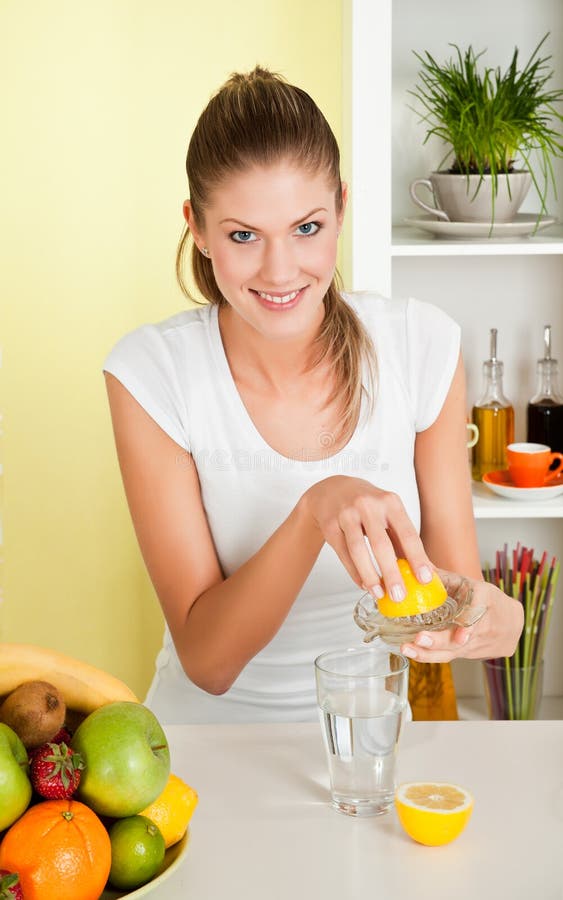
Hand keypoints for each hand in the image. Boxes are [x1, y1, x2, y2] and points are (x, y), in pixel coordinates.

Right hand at [302, 475, 434, 601]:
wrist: (331, 490)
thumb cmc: (367, 506)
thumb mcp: (388, 513)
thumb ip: (404, 540)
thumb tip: (428, 571)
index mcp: (390, 502)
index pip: (407, 533)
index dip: (417, 557)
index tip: (425, 579)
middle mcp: (368, 505)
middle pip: (381, 544)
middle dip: (392, 573)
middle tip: (400, 596)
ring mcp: (346, 514)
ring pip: (358, 550)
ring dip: (369, 576)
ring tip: (379, 594)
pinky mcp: (329, 524)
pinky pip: (343, 553)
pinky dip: (354, 572)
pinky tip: (363, 584)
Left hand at [400, 571, 523, 661]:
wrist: (512, 621)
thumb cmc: (486, 599)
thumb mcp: (471, 583)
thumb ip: (446, 579)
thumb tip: (419, 568)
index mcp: (486, 598)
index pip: (479, 610)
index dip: (469, 625)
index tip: (460, 636)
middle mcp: (485, 624)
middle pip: (464, 637)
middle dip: (441, 640)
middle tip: (421, 638)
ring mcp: (478, 642)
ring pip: (454, 650)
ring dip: (429, 652)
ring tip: (408, 648)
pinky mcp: (471, 653)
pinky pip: (450, 655)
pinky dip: (430, 656)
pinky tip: (412, 653)